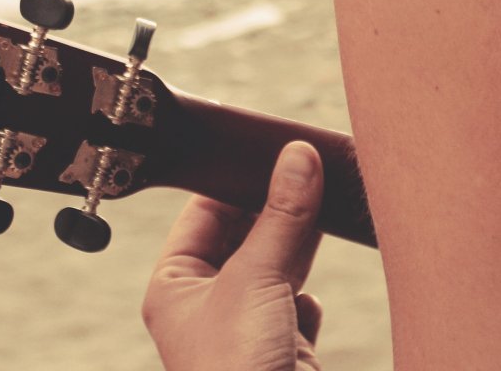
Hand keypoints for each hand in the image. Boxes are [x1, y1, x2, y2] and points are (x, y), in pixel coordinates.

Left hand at [142, 141, 326, 370]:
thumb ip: (281, 215)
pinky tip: (313, 288)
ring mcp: (244, 329)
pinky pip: (296, 308)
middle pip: (242, 237)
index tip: (270, 150)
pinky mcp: (281, 352)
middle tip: (306, 168)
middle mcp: (205, 306)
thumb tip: (296, 159)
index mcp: (175, 286)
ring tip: (325, 201)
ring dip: (299, 243)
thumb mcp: (256, 277)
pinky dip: (307, 295)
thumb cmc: (236, 370)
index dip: (235, 180)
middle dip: (275, 208)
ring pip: (273, 268)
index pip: (203, 214)